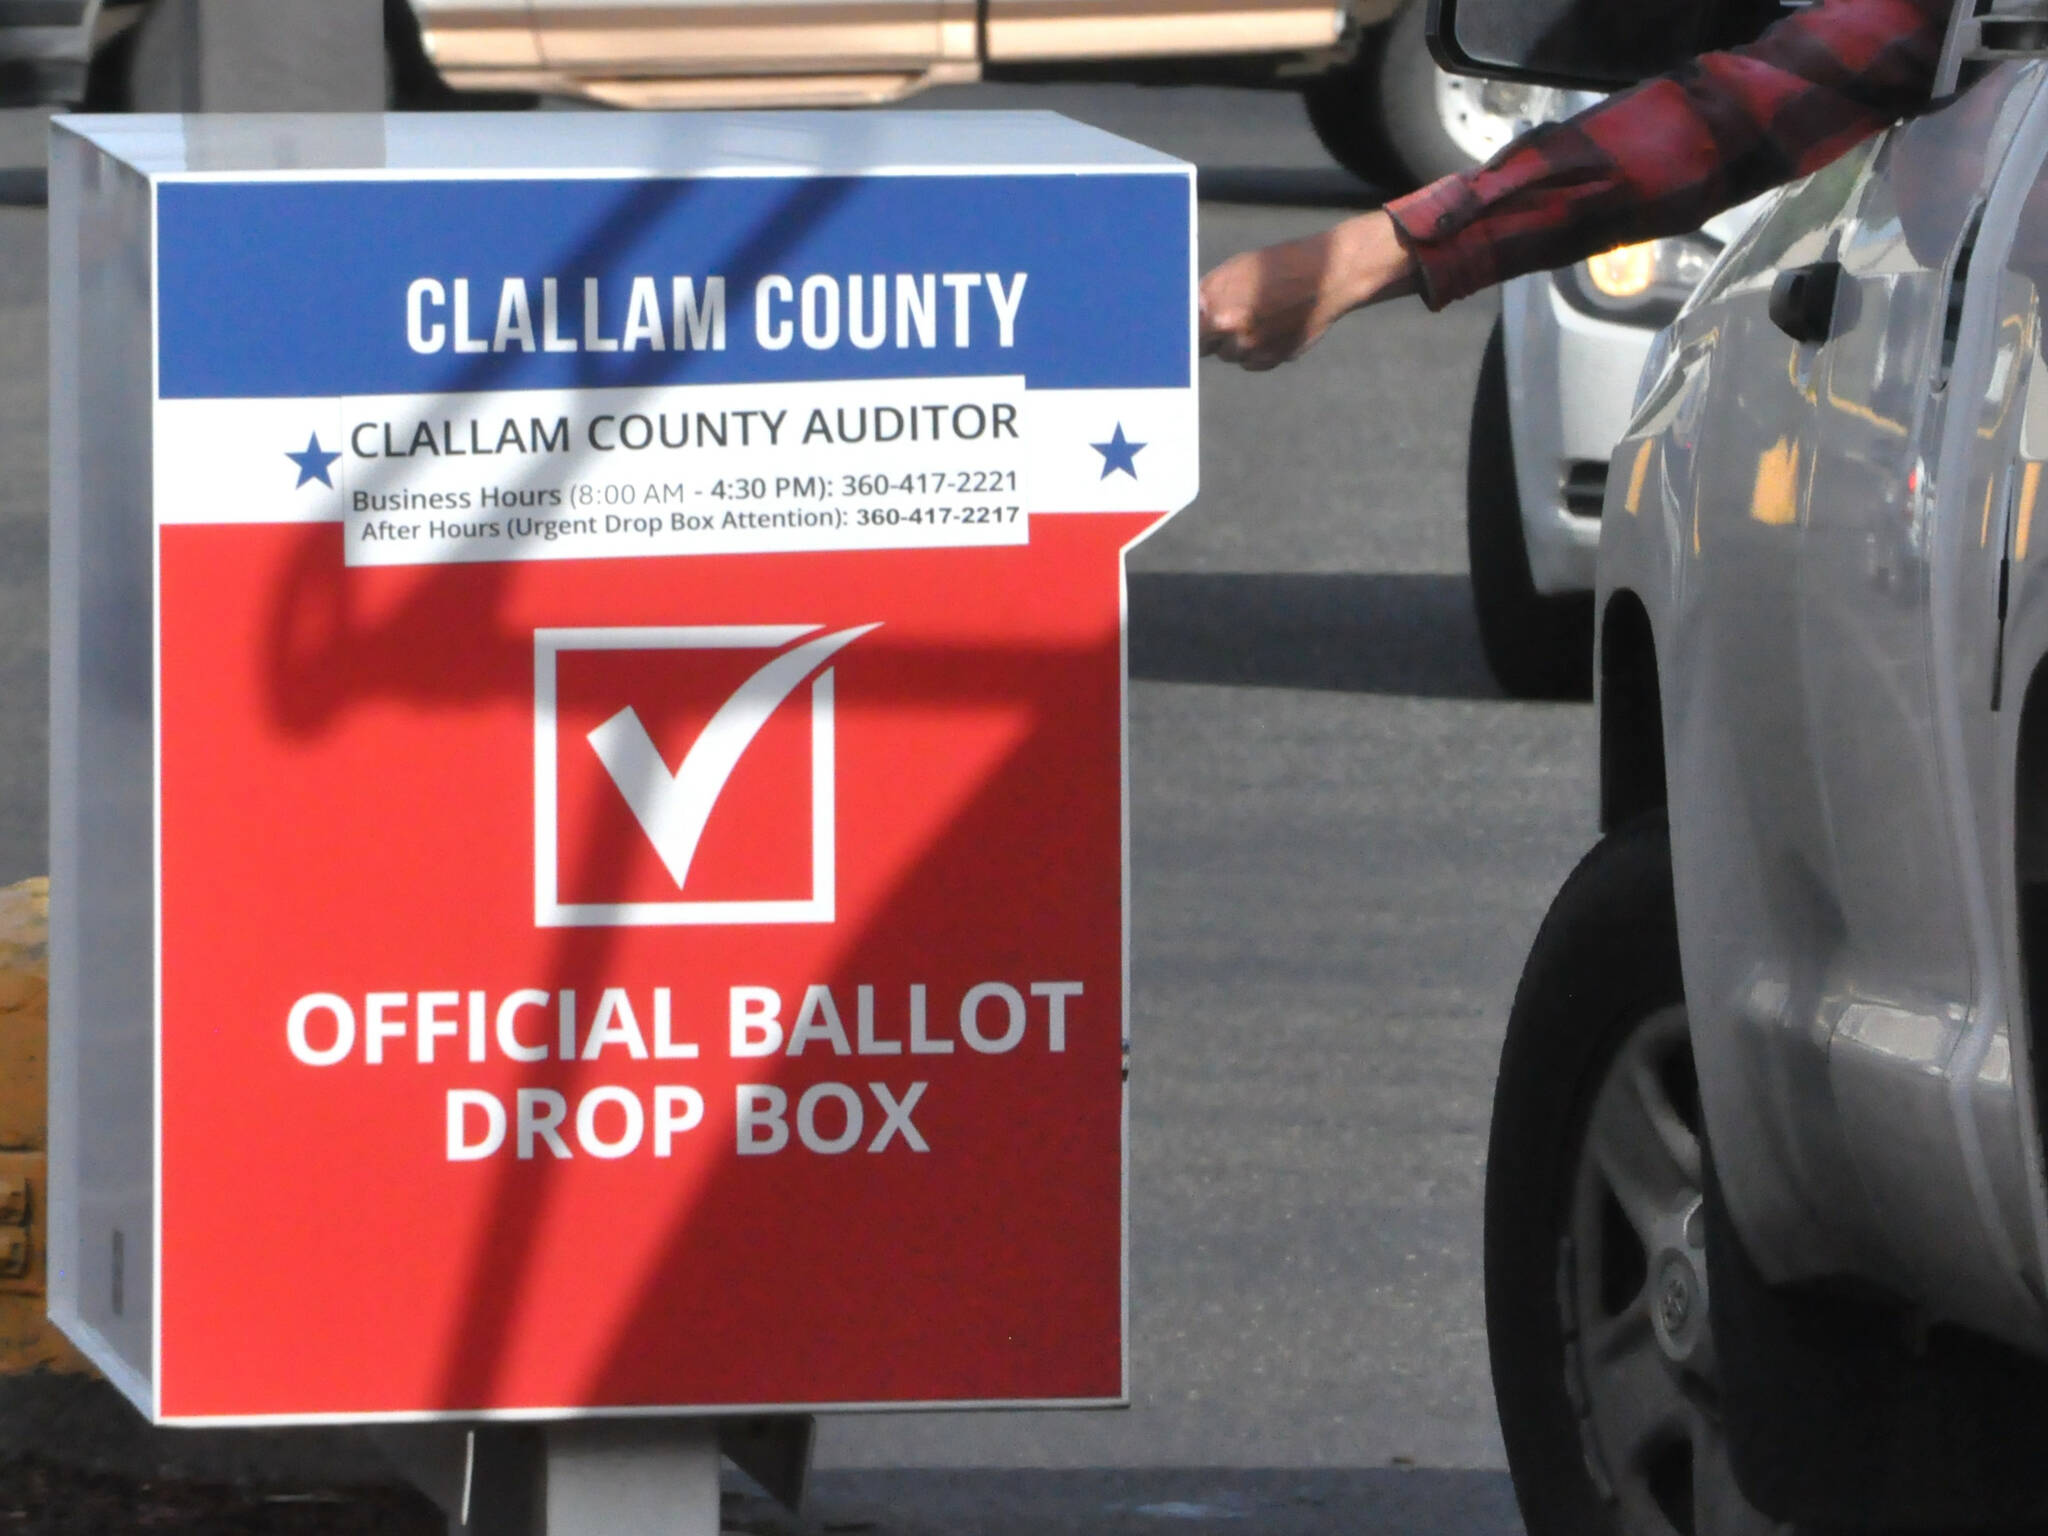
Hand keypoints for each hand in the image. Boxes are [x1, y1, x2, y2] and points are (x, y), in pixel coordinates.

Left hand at [1199, 211, 1419, 369]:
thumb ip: (1207, 296)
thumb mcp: (1234, 271)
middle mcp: (1234, 336)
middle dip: (1212, 334)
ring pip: (1231, 355)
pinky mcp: (1274, 360)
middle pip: (1206, 347)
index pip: (1186, 335)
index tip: (1184, 332)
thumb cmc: (1278, 266)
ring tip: (1259, 314)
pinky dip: (1257, 350)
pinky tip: (1272, 326)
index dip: (1187, 331)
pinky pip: (1252, 362)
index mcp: (1218, 312)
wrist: (1327, 276)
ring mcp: (1255, 351)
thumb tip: (1186, 315)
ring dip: (1236, 342)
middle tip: (1230, 313)